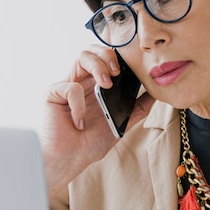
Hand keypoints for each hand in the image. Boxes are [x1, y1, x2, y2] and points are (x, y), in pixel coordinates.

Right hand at [41, 45, 152, 197]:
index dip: (118, 53)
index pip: (106, 58)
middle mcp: (83, 81)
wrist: (71, 160)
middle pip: (94, 50)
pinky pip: (70, 87)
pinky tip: (80, 121)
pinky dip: (79, 104)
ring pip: (82, 57)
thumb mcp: (122, 123)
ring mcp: (67, 85)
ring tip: (106, 85)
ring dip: (98, 66)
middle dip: (108, 55)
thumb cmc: (91, 142)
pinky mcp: (54, 93)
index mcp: (97, 85)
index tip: (132, 63)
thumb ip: (138, 108)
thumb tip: (156, 94)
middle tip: (118, 72)